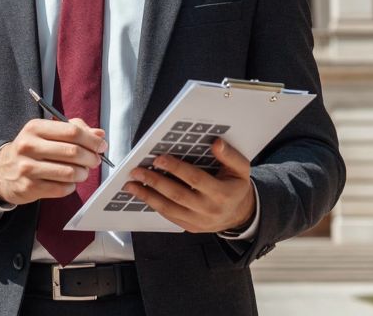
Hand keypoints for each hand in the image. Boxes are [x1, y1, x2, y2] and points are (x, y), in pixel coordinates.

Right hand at [0, 117, 107, 205]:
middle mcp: (29, 146)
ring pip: (70, 172)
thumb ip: (73, 130)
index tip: (101, 146)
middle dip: (91, 157)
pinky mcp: (30, 187)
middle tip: (95, 160)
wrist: (3, 171)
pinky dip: (71, 186)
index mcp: (35, 128)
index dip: (91, 140)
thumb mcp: (46, 132)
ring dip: (83, 173)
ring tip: (83, 172)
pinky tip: (69, 182)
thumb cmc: (31, 149)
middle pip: (73, 152)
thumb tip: (99, 134)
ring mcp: (28, 168)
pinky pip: (62, 188)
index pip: (72, 131)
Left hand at [124, 139, 255, 233]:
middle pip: (177, 194)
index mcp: (222, 193)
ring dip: (147, 196)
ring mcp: (199, 221)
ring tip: (131, 185)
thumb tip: (216, 143)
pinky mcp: (190, 227)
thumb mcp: (241, 169)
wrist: (240, 214)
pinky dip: (154, 205)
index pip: (195, 179)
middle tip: (137, 171)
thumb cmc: (237, 187)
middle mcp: (209, 209)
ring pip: (169, 208)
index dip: (176, 168)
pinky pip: (169, 216)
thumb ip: (230, 155)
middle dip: (154, 181)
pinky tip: (143, 195)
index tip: (159, 159)